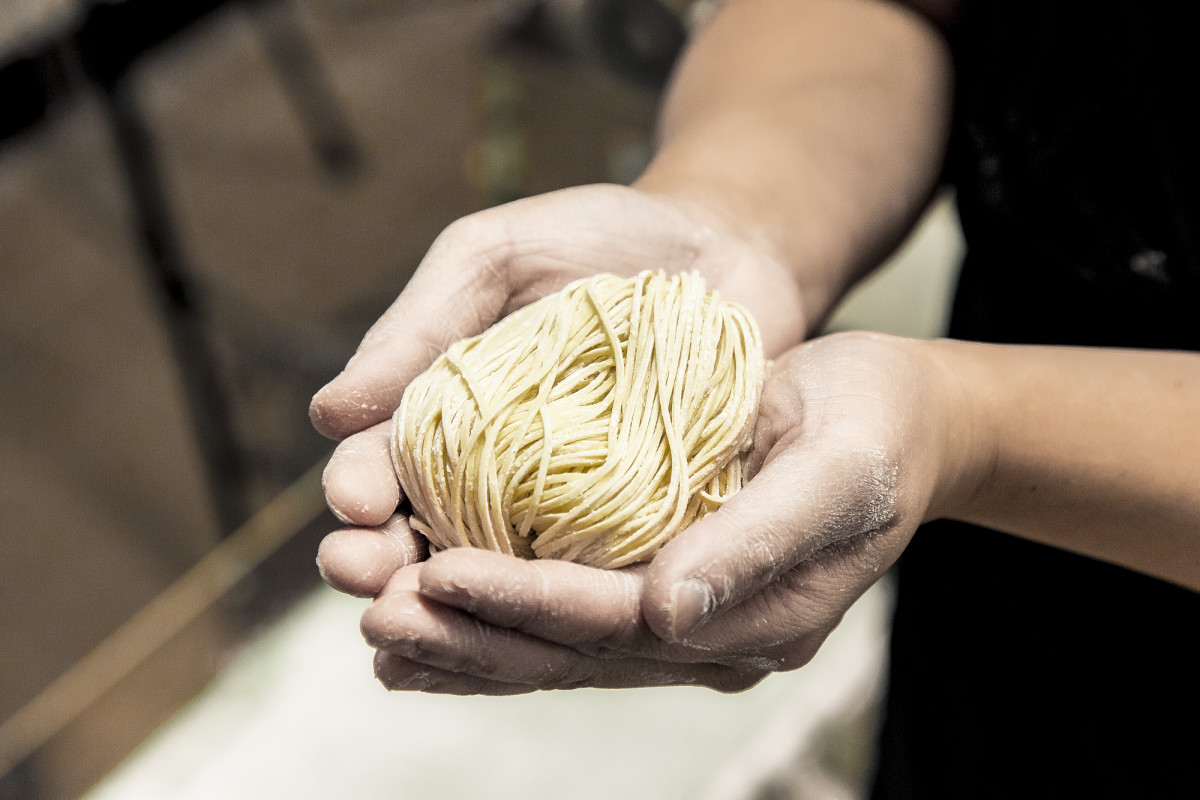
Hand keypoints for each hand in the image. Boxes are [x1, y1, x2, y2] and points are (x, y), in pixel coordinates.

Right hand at [313, 183, 805, 595]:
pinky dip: (571, 599)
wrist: (721, 248)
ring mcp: (570, 510)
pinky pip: (602, 571)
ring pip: (504, 572)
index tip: (353, 503)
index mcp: (443, 417)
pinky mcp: (644, 527)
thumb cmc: (595, 240)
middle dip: (387, 562)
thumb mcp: (494, 258)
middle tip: (364, 576)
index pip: (382, 466)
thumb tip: (329, 414)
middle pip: (427, 536)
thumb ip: (421, 324)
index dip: (359, 487)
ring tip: (429, 615)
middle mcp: (495, 477)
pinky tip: (546, 617)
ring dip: (461, 599)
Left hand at [357, 332, 960, 692]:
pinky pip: (567, 617)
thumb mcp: (839, 468)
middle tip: (374, 610)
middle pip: (573, 650)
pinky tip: (430, 618)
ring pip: (559, 646)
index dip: (529, 600)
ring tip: (376, 623)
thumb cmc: (877, 428)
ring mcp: (685, 619)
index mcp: (756, 618)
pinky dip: (496, 618)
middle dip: (473, 633)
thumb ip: (759, 540)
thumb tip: (667, 610)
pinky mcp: (661, 587)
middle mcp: (709, 633)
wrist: (900, 419)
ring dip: (467, 637)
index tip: (440, 570)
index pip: (621, 624)